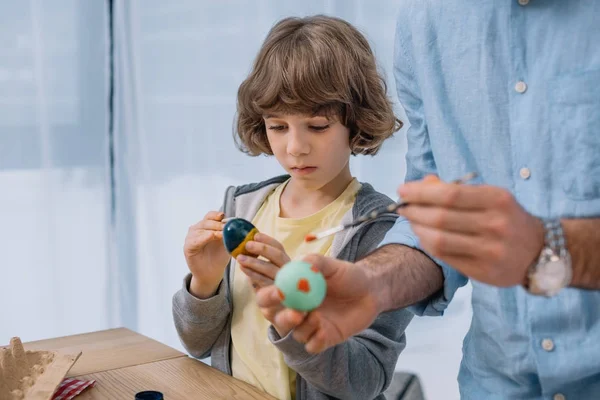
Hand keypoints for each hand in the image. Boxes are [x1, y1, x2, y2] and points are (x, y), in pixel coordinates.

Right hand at [184, 211, 229, 297]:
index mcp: (206, 226)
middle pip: (206, 222)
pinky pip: (194, 240)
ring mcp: (191, 238)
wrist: (212, 273)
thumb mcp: (227, 242)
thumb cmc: (219, 256)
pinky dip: (203, 237)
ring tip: (222, 234)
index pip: (210, 216)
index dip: (216, 215)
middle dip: (217, 224)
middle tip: (226, 227)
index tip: (224, 216)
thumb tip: (238, 223)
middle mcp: (197, 230)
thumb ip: (229, 233)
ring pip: (200, 229)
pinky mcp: (188, 247)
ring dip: (212, 230)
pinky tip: (211, 237)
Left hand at [236, 233, 290, 334]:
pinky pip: (264, 282)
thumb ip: (262, 260)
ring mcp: (284, 283)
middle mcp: (288, 271)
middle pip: (278, 256)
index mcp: (286, 262)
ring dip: (254, 262)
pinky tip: (243, 269)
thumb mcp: (268, 272)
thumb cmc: (271, 287)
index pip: (279, 248)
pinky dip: (253, 274)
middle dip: (262, 248)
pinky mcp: (277, 294)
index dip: (268, 240)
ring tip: (239, 258)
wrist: (280, 312)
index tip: (255, 234)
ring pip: (270, 269)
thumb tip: (246, 244)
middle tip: (247, 244)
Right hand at [255, 254, 379, 352]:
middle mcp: (297, 310)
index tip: (279, 292)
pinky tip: (325, 330)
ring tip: (319, 315)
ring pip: (295, 334)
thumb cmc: (348, 275)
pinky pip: (312, 346)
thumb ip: (315, 262)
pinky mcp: (324, 339)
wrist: (371, 291)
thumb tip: (298, 263)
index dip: (269, 296)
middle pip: (277, 319)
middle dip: (283, 318)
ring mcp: (310, 326)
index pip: (268, 297)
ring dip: (304, 326)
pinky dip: (315, 340)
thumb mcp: (332, 265)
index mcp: (292, 292)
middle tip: (297, 312)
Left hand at [397, 177, 544, 286]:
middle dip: (414, 210)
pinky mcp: (483, 272)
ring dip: (416, 228)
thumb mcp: (490, 197)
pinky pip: (444, 256)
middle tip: (402, 206)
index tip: (403, 189)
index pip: (450, 193)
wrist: (540, 252)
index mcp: (498, 200)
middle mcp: (495, 225)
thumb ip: (457, 189)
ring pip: (438, 239)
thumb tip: (423, 182)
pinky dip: (427, 243)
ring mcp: (490, 251)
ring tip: (410, 220)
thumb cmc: (507, 218)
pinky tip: (423, 235)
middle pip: (440, 217)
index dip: (421, 192)